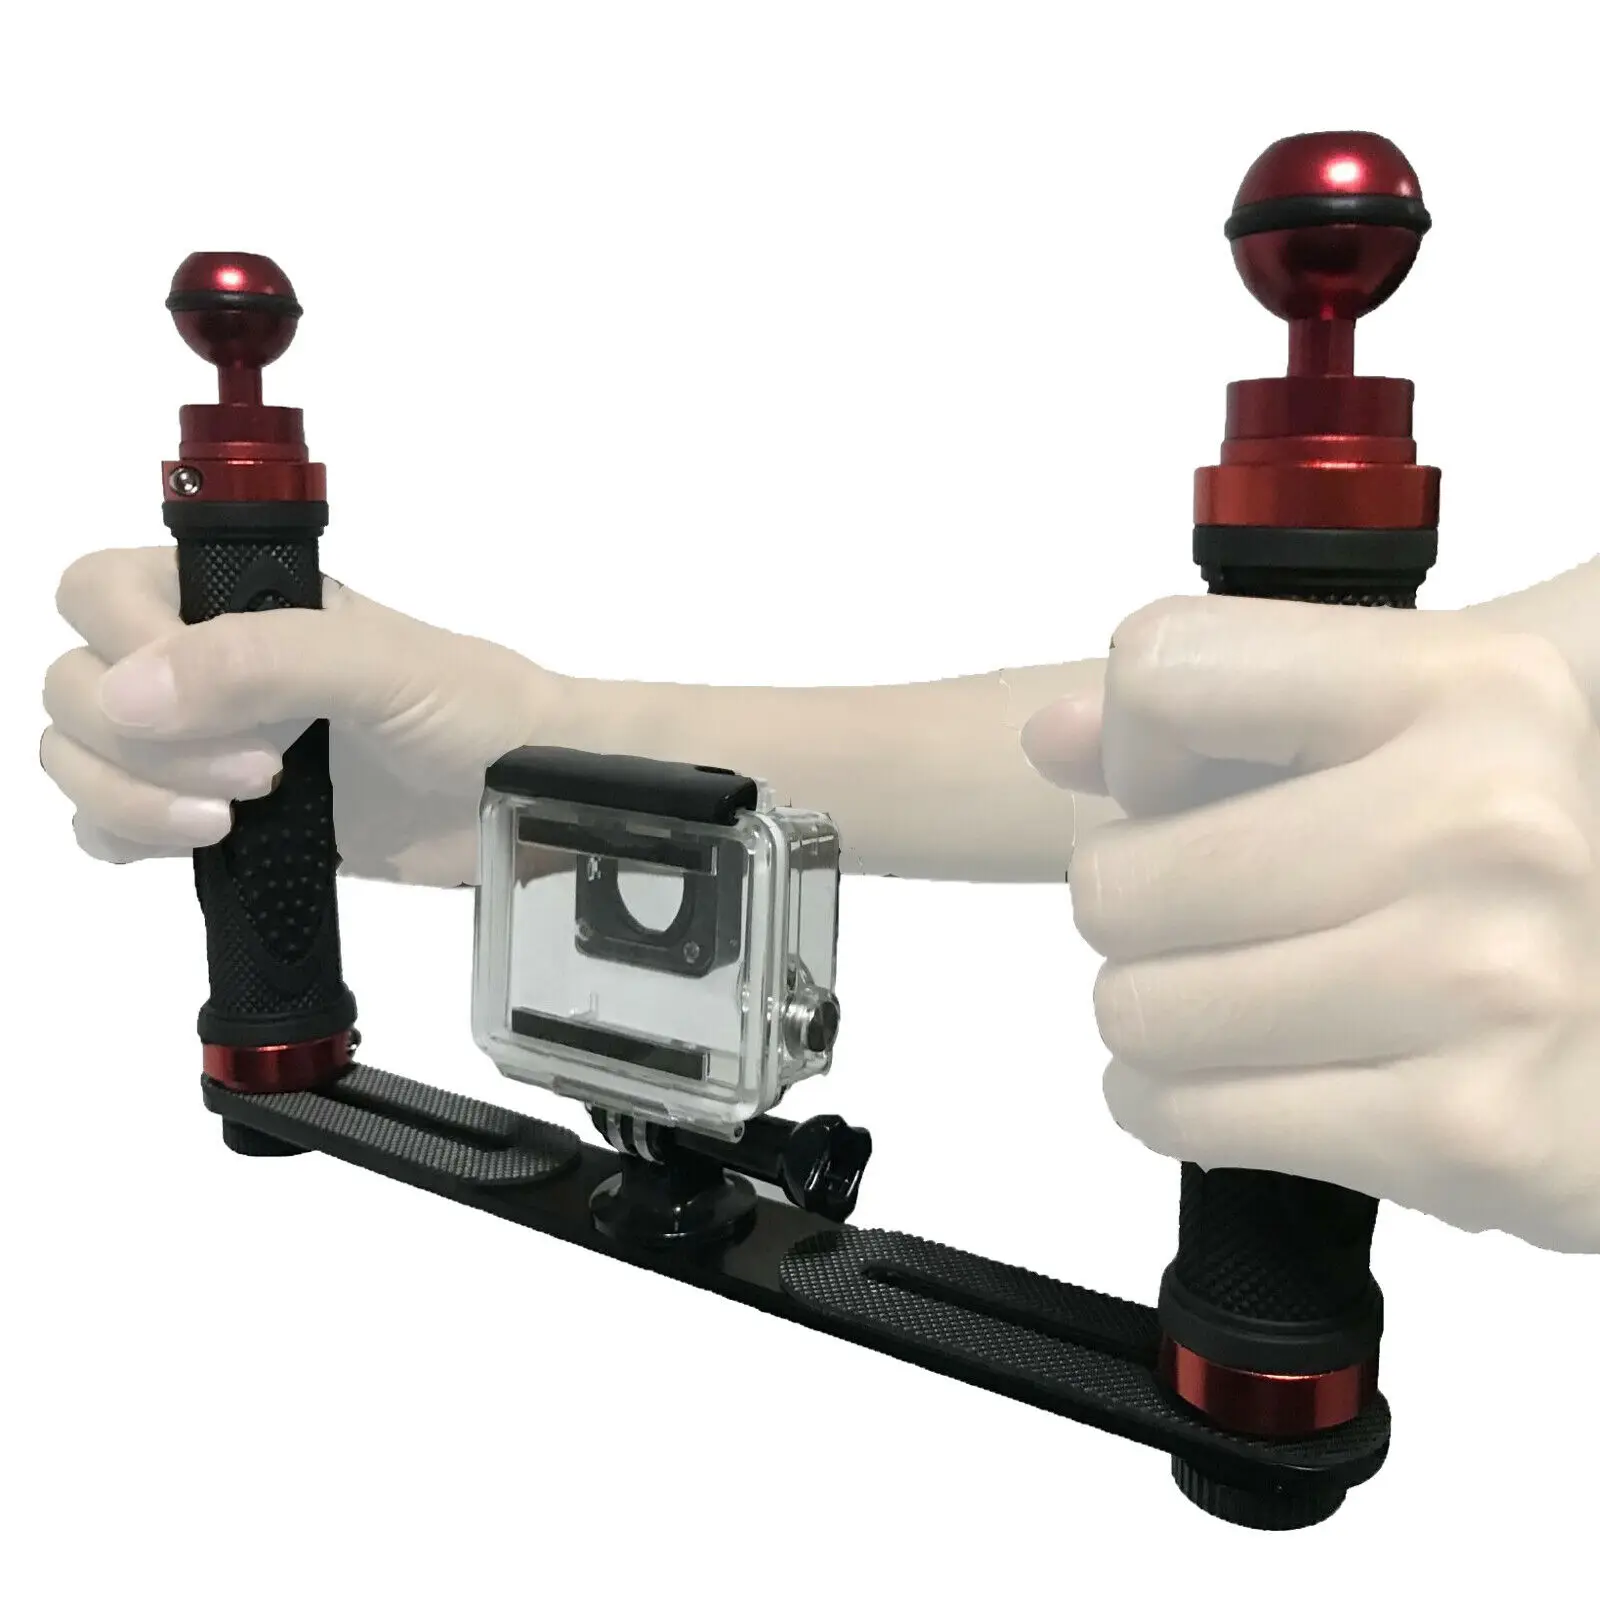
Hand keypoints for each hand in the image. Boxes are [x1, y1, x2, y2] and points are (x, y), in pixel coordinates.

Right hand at [41, 547, 566, 885]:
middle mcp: (206, 663)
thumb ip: (263, 660)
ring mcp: (204, 744)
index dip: (123, 646)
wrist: (525, 799)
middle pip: (73, 682)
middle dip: (138, 740)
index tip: (211, 706)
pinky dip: (126, 837)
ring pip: (77, 756)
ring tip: (233, 821)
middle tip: (258, 774)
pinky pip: (107, 824)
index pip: (100, 591)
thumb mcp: (382, 666)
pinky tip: (207, 846)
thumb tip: (128, 692)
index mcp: (238, 600)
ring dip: (129, 796)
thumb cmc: (475, 712)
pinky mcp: (214, 819)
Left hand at [1024, 594, 1599, 1252]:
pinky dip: (1175, 1104)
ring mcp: (1482, 985)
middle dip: (1129, 906)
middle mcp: (1486, 824)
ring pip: (1138, 1009)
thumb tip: (1055, 739)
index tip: (1177, 788)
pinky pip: (1192, 1116)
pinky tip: (1241, 1075)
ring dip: (1153, 1012)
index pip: (1165, 671)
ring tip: (1230, 998)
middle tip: (1201, 918)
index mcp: (1472, 686)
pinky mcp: (1469, 1133)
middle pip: (1121, 877)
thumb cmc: (1549, 854)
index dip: (1132, 741)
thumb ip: (1242, 701)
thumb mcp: (1439, 720)